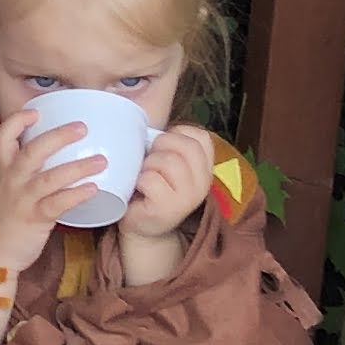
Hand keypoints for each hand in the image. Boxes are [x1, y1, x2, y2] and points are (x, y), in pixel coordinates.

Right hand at [0, 107, 111, 273]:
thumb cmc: (8, 222)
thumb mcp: (10, 192)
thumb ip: (29, 175)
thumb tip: (61, 158)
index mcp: (5, 172)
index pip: (2, 138)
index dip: (17, 121)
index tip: (36, 112)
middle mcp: (12, 181)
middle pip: (32, 151)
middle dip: (58, 136)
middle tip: (83, 128)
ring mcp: (22, 200)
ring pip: (50, 177)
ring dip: (77, 167)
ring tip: (101, 161)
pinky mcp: (34, 219)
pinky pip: (57, 204)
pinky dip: (76, 195)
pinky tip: (94, 190)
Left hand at [110, 125, 220, 255]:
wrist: (143, 226)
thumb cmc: (152, 188)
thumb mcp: (168, 162)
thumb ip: (172, 144)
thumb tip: (149, 118)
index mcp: (206, 167)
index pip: (199, 136)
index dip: (175, 135)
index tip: (164, 148)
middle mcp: (203, 182)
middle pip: (182, 146)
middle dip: (159, 148)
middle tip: (150, 163)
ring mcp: (188, 197)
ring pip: (166, 161)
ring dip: (147, 166)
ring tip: (145, 179)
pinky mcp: (168, 209)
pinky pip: (150, 179)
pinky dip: (138, 182)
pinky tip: (139, 191)